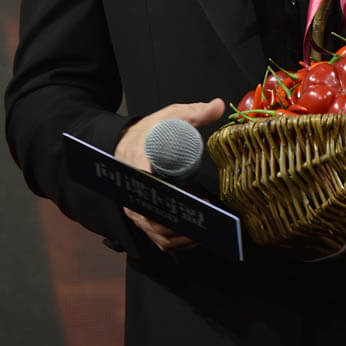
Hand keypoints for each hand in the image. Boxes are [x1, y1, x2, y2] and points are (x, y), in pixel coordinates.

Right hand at [115, 98, 224, 251]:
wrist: (126, 144)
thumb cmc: (150, 131)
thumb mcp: (171, 115)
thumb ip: (195, 111)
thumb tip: (218, 105)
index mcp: (136, 161)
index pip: (146, 181)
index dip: (165, 192)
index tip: (186, 197)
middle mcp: (132, 190)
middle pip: (154, 211)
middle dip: (181, 216)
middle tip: (206, 213)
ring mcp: (137, 207)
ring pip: (157, 229)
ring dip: (182, 232)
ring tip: (208, 224)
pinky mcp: (143, 218)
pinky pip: (158, 236)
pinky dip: (176, 241)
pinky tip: (196, 235)